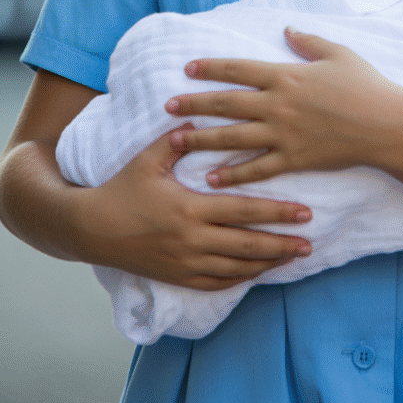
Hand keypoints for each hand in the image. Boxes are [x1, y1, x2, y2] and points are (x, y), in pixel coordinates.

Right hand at [78, 127, 312, 290]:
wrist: (91, 229)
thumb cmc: (122, 190)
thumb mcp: (147, 161)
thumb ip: (173, 141)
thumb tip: (196, 120)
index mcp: (190, 208)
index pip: (243, 211)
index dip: (276, 212)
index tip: (305, 211)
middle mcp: (192, 239)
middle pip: (248, 244)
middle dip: (282, 242)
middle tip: (310, 240)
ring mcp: (186, 262)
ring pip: (237, 267)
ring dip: (269, 263)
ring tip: (295, 256)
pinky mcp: (178, 277)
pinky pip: (217, 282)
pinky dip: (242, 278)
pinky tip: (260, 273)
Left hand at [165, 29, 402, 187]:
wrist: (386, 124)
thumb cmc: (366, 86)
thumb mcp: (338, 54)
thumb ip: (309, 42)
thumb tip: (288, 29)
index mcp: (286, 75)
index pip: (239, 69)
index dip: (212, 68)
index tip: (188, 68)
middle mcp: (278, 104)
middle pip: (226, 104)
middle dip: (194, 104)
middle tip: (167, 106)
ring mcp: (283, 134)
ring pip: (232, 137)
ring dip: (202, 139)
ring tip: (175, 140)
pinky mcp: (293, 159)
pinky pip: (255, 168)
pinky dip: (231, 174)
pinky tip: (211, 178)